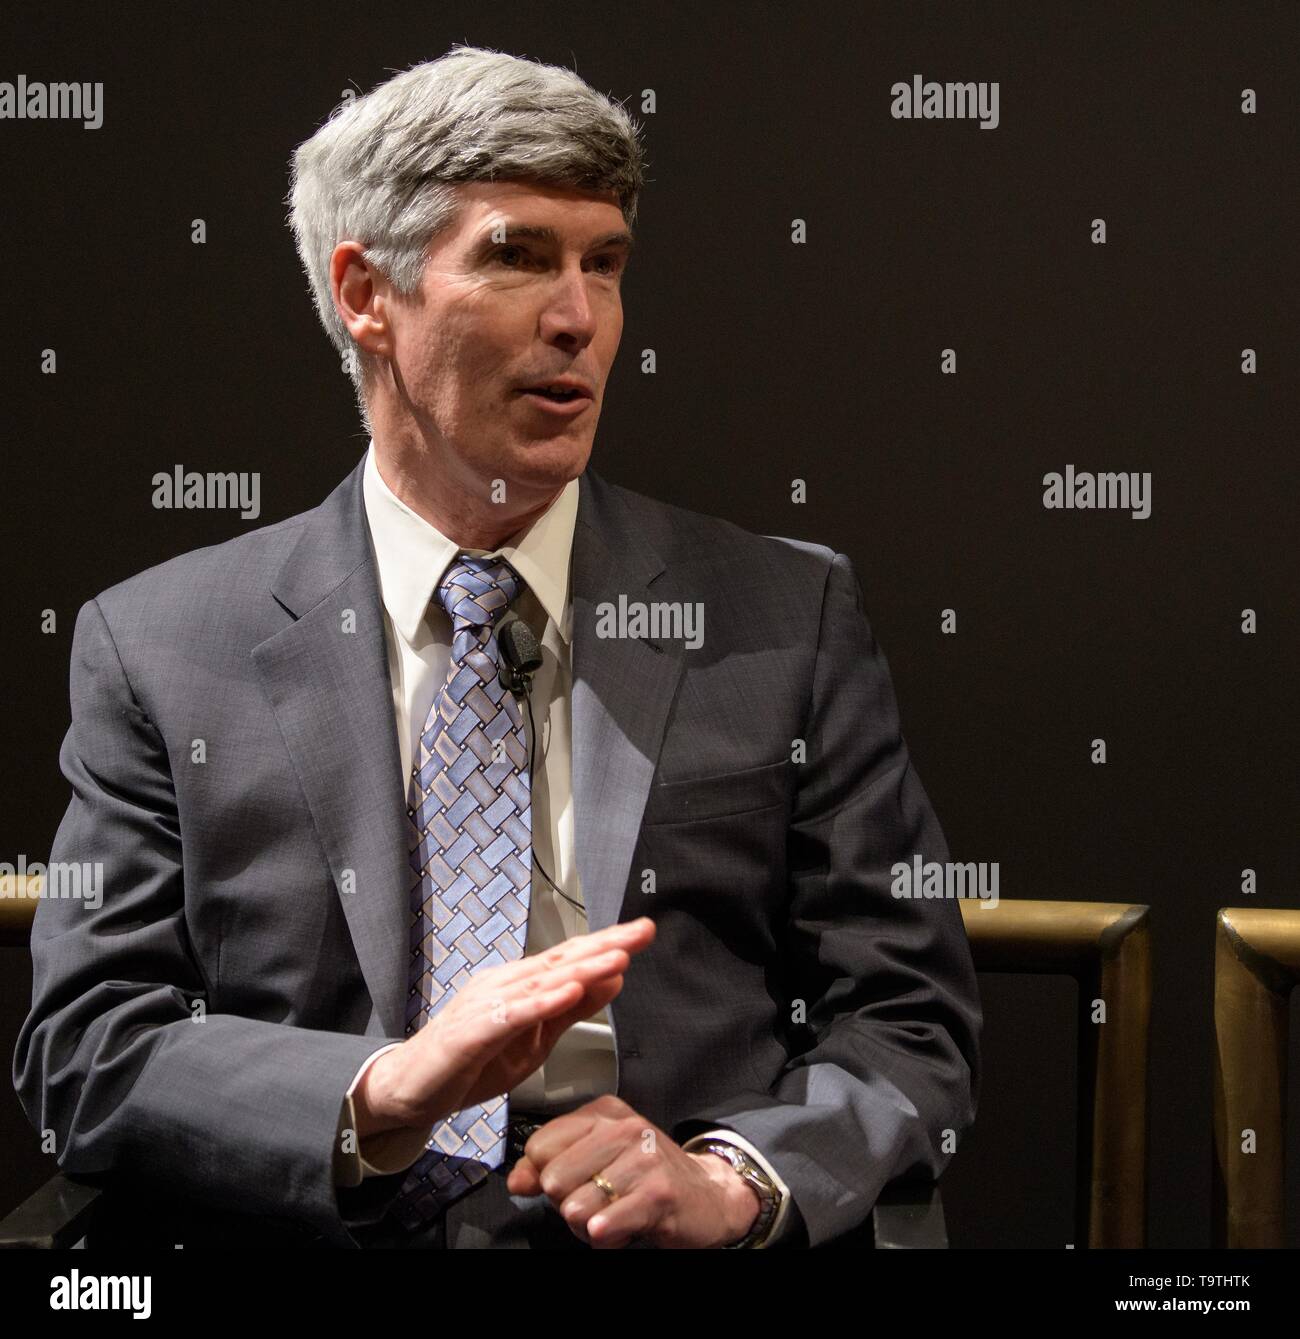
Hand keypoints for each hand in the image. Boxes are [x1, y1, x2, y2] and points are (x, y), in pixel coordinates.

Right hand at [354, 919, 655, 1136]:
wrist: (411, 1090)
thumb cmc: (472, 1062)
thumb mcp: (536, 1040)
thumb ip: (572, 1010)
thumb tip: (614, 980)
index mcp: (521, 984)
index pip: (571, 958)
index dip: (608, 944)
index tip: (644, 931)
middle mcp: (504, 984)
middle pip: (561, 960)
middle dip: (604, 945)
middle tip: (642, 931)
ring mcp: (485, 1004)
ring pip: (541, 982)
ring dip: (581, 968)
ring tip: (616, 957)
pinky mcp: (470, 1031)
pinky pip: (510, 1015)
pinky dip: (539, 1002)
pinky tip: (566, 992)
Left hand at [504, 1094, 760, 1247]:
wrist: (709, 1195)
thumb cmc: (647, 1177)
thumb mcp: (597, 1159)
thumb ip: (550, 1165)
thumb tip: (515, 1180)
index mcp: (603, 1113)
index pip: (540, 1146)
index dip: (546, 1176)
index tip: (572, 1183)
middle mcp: (624, 1128)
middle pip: (553, 1180)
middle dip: (567, 1205)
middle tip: (597, 1204)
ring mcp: (643, 1158)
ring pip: (575, 1208)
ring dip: (589, 1226)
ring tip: (613, 1215)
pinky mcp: (658, 1192)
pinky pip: (603, 1226)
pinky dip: (606, 1236)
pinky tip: (622, 1228)